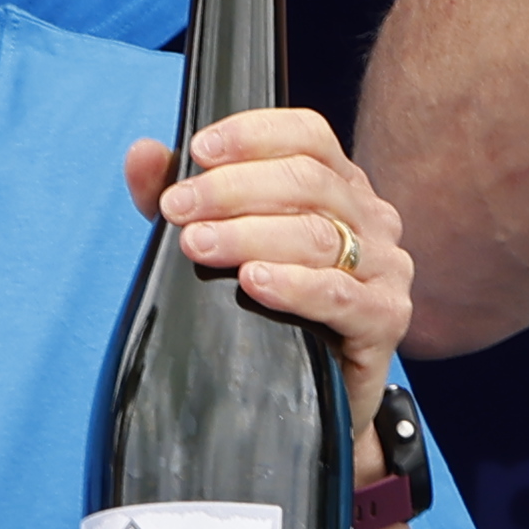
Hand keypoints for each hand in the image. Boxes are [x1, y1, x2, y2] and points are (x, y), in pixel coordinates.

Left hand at [129, 107, 421, 381]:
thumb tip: (143, 154)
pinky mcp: (386, 317)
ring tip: (199, 245)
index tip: (198, 151)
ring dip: (250, 235)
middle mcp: (370, 217)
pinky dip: (294, 285)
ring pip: (319, 235)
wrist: (314, 394)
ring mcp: (384, 266)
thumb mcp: (221, 241)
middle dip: (233, 191)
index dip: (254, 135)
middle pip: (308, 181)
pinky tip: (254, 282)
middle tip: (179, 209)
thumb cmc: (273, 308)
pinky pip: (339, 295)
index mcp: (339, 186)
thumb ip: (182, 195)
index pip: (308, 136)